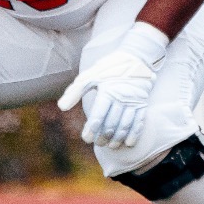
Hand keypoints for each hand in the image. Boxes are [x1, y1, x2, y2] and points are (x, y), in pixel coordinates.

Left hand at [57, 22, 166, 149]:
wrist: (136, 58)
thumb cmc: (109, 68)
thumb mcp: (89, 75)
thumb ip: (75, 91)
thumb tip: (61, 107)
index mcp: (107, 90)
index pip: (99, 115)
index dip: (92, 129)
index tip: (86, 138)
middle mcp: (121, 97)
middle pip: (111, 123)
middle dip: (103, 136)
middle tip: (97, 143)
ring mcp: (133, 101)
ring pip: (125, 125)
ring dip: (117, 138)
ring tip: (110, 145)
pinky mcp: (142, 103)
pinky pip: (139, 122)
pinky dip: (134, 134)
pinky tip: (128, 143)